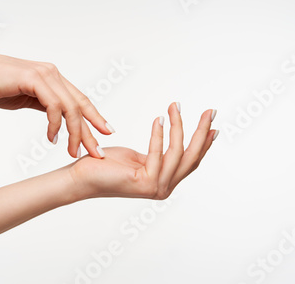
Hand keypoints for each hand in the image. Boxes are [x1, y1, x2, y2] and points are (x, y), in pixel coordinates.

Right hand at [0, 50, 113, 158]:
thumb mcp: (25, 97)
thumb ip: (43, 103)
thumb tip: (55, 117)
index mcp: (52, 77)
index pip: (79, 99)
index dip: (94, 116)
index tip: (105, 132)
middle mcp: (52, 74)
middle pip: (80, 105)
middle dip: (92, 130)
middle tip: (98, 151)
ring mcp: (44, 74)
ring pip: (70, 107)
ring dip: (75, 133)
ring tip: (73, 151)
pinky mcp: (34, 79)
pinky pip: (54, 106)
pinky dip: (55, 125)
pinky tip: (52, 138)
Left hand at [68, 103, 217, 199]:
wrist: (82, 177)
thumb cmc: (106, 165)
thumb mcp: (139, 157)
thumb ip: (158, 154)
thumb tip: (172, 138)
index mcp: (164, 182)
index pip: (190, 161)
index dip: (204, 142)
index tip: (212, 124)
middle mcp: (164, 188)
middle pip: (191, 157)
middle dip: (202, 132)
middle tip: (210, 111)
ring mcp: (156, 188)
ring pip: (176, 153)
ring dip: (179, 126)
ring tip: (176, 106)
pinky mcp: (144, 184)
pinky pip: (157, 153)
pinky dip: (158, 134)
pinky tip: (159, 118)